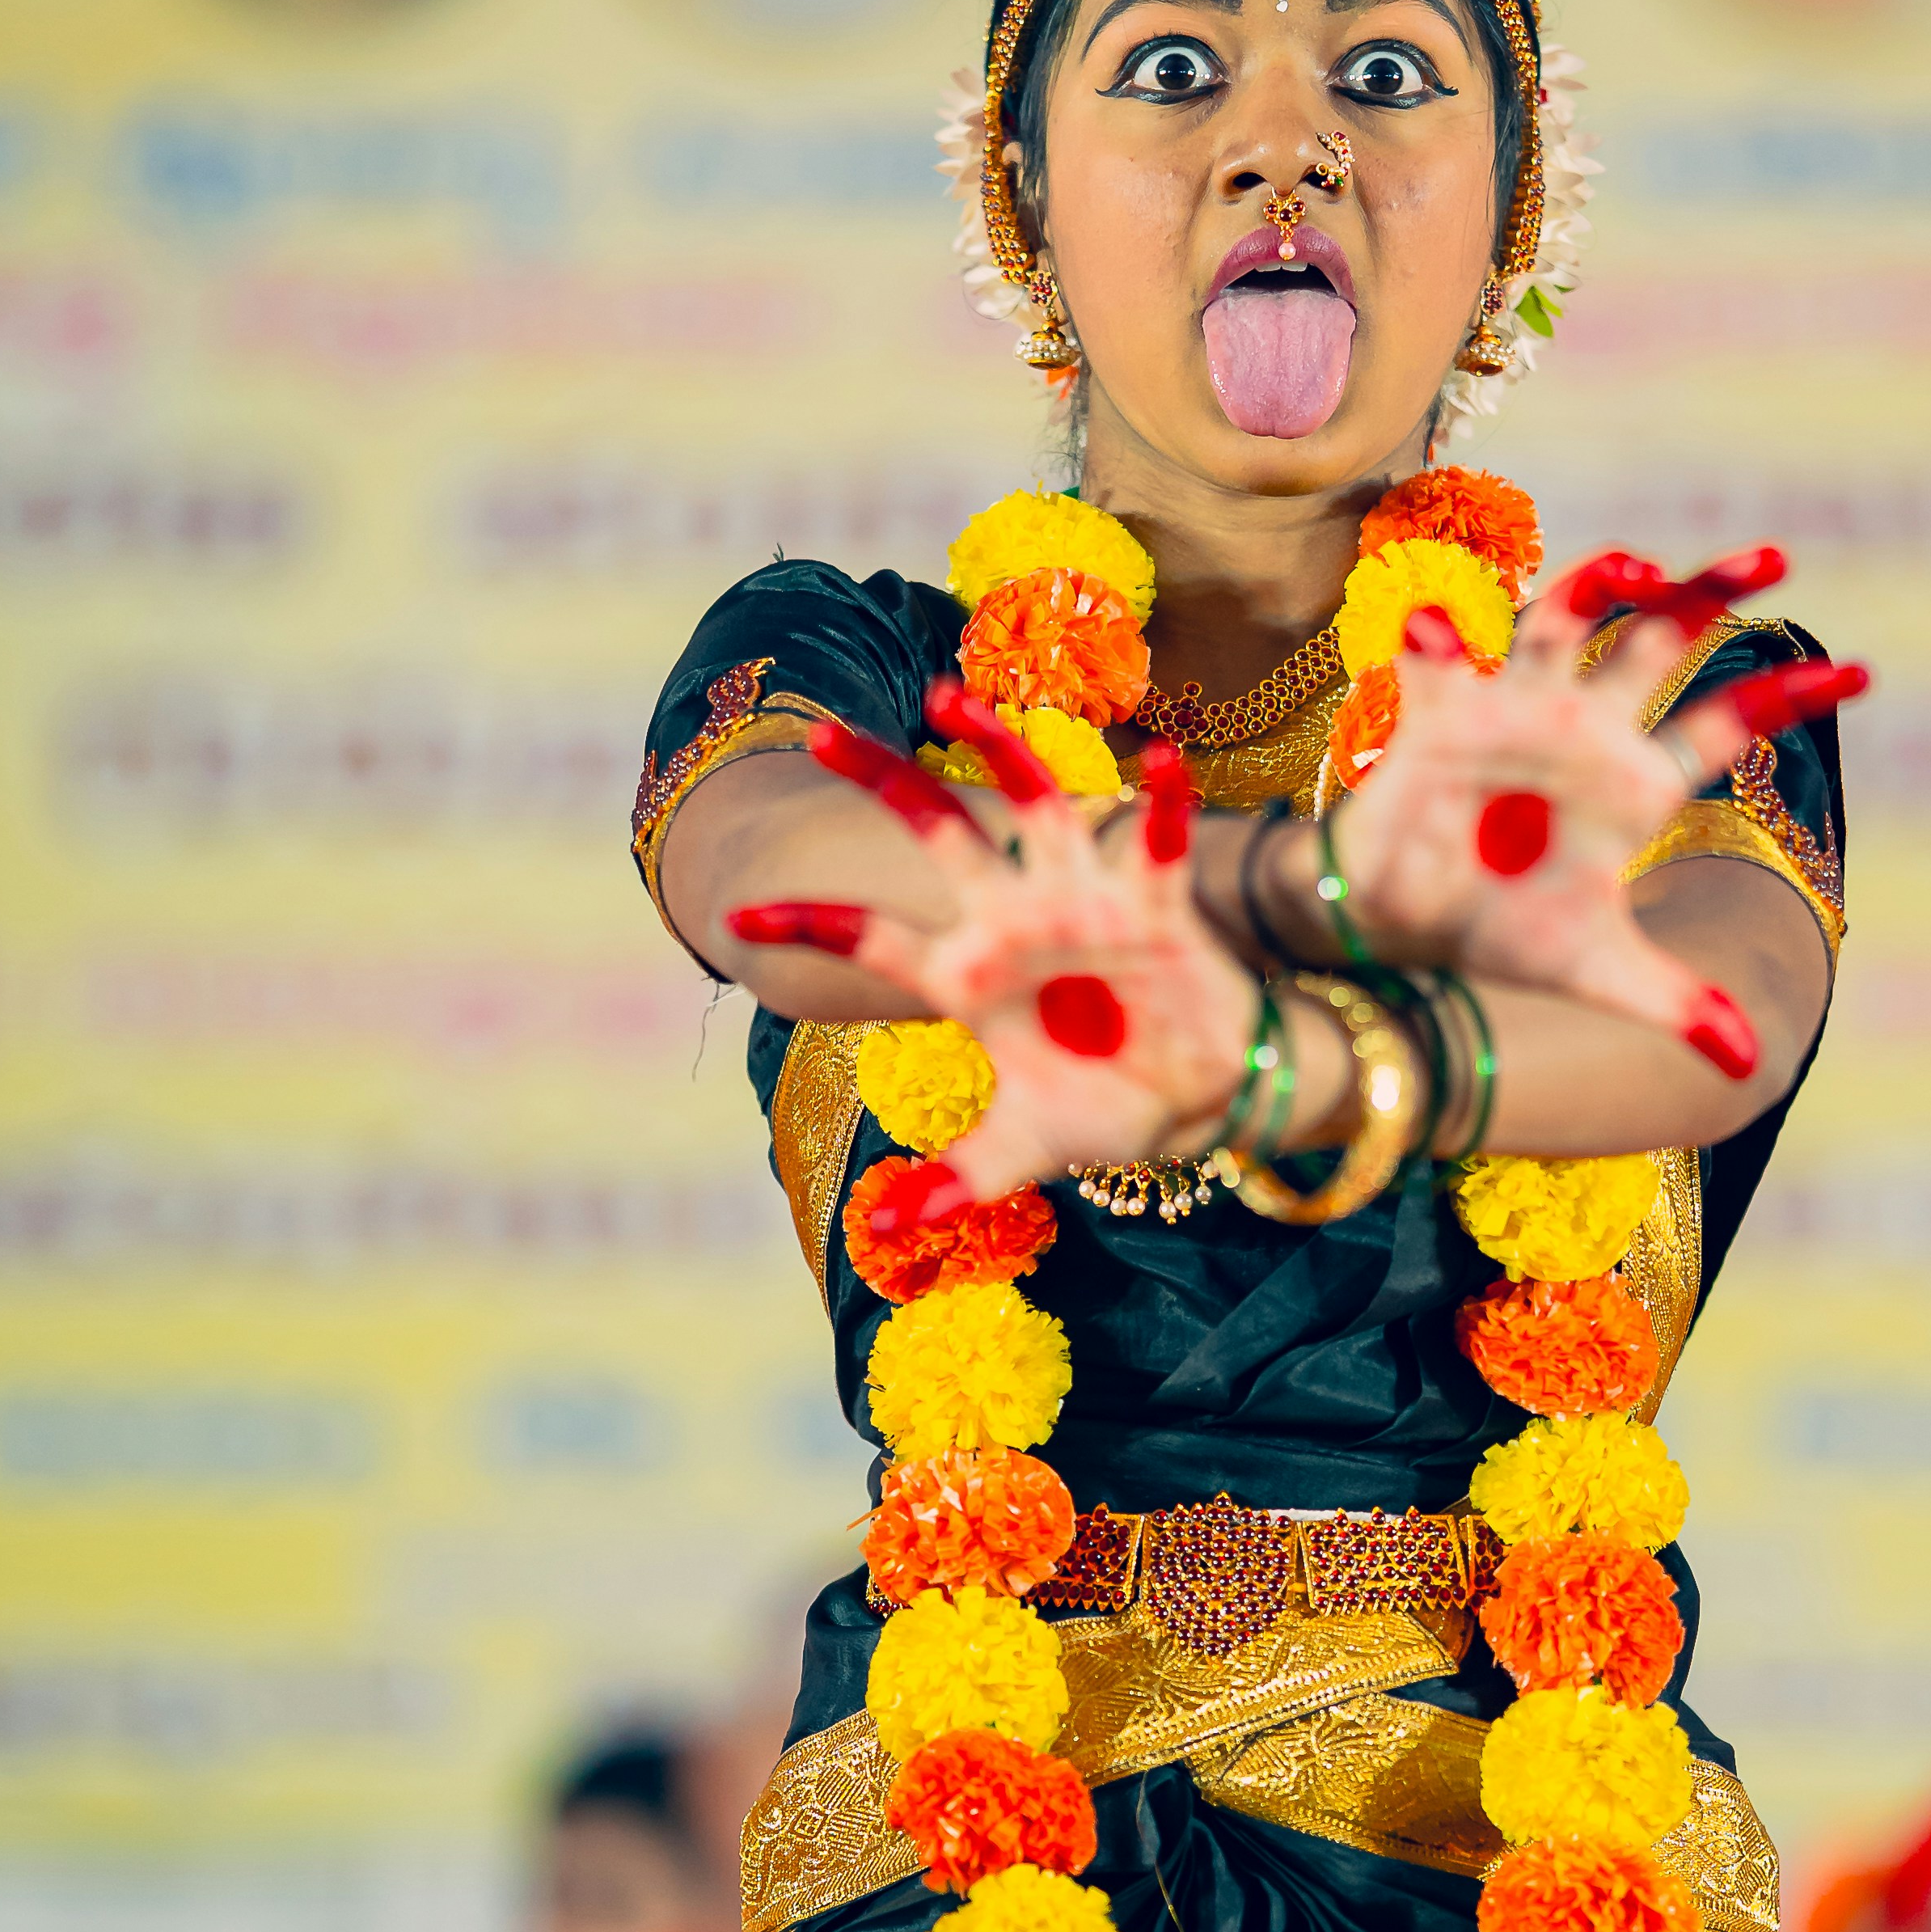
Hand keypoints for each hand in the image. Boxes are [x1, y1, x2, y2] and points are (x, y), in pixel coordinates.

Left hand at [733, 703, 1255, 1195]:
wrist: (1195, 1098)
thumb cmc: (1100, 1107)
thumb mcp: (1018, 1153)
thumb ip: (951, 1186)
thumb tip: (879, 1235)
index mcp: (967, 973)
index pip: (872, 939)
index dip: (809, 927)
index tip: (735, 925)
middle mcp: (1013, 919)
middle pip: (938, 832)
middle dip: (882, 780)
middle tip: (823, 734)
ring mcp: (1082, 902)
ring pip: (1035, 803)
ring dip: (998, 746)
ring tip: (952, 696)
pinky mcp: (1155, 905)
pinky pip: (1156, 843)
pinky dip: (1163, 802)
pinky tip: (1164, 762)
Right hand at [1333, 547, 1861, 1078]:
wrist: (1404, 931)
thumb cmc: (1505, 931)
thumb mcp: (1598, 970)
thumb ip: (1675, 1004)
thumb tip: (1750, 1061)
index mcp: (1633, 781)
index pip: (1725, 726)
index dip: (1792, 699)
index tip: (1865, 676)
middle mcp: (1583, 729)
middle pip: (1659, 642)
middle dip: (1709, 594)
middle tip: (1775, 559)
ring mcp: (1515, 711)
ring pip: (1563, 622)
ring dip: (1595, 586)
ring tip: (1638, 566)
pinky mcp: (1439, 715)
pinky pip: (1436, 662)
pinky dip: (1431, 637)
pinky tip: (1431, 623)